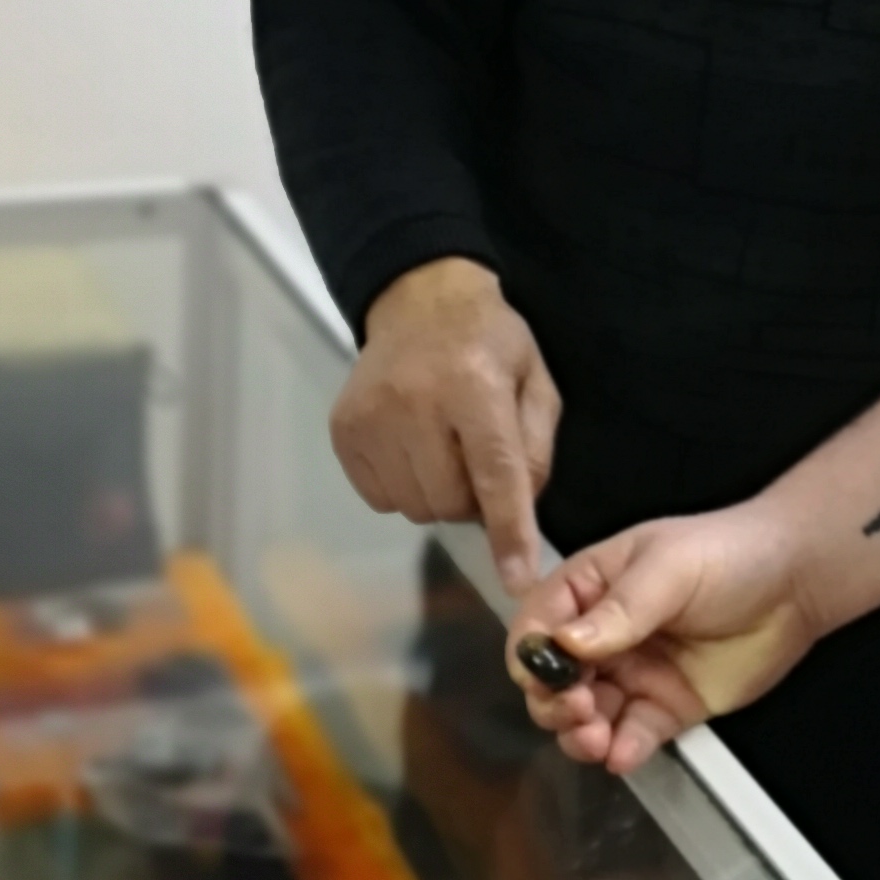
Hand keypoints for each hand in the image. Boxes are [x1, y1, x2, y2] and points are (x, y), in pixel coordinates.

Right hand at [330, 259, 560, 595]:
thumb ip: (536, 448)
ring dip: (437, 495)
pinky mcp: (343, 431)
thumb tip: (520, 512)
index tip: (517, 580)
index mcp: (474, 387)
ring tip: (443, 449)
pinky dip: (404, 486)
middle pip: (450, 501)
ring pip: (414, 507)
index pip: (495, 474)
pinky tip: (412, 448)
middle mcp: (415, 404)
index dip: (509, 531)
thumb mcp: (536, 381)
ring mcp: (371, 419)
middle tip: (475, 459)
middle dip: (472, 498)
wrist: (419, 299)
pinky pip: (380, 498)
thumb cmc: (489, 343)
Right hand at [505, 500, 822, 773]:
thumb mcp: (669, 568)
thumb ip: (619, 610)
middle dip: (553, 702)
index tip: (542, 676)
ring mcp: (634, 676)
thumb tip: (563, 644)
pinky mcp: (667, 709)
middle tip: (578, 710)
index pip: (537, 625)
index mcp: (590, 590)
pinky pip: (633, 736)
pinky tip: (622, 755)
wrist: (798, 581)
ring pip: (586, 717)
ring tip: (596, 738)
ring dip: (579, 734)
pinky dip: (621, 751)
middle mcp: (603, 637)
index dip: (530, 655)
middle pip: (552, 680)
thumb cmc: (728, 554)